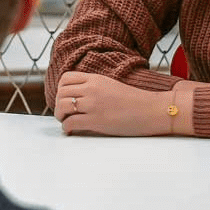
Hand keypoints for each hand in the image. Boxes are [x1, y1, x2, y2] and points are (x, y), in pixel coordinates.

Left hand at [54, 72, 173, 136]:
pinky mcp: (96, 120)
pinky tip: (71, 130)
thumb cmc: (135, 101)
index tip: (65, 98)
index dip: (61, 89)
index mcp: (96, 79)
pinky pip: (70, 122)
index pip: (66, 78)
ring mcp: (93, 104)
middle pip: (61, 93)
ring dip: (60, 115)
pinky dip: (67, 128)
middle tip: (63, 113)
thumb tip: (79, 97)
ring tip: (66, 121)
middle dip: (58, 104)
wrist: (151, 109)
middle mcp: (92, 89)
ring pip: (62, 106)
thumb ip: (94, 87)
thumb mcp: (111, 86)